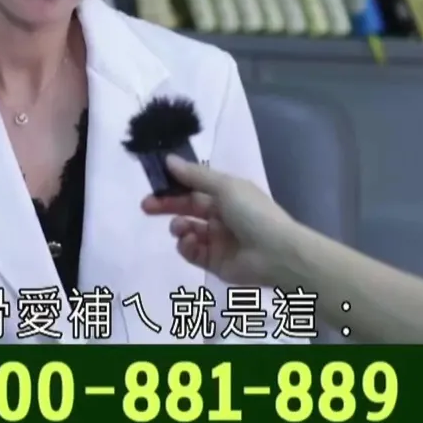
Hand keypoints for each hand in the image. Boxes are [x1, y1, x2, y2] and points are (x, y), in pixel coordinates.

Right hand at [140, 155, 295, 285]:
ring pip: (186, 230)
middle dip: (166, 205)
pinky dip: (186, 246)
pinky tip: (190, 242)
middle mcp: (220, 216)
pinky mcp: (213, 262)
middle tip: (146, 206)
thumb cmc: (252, 212)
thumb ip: (195, 175)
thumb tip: (168, 160)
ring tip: (181, 227)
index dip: (174, 185)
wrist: (275, 253)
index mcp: (226, 195)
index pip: (194, 188)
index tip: (153, 182)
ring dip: (178, 226)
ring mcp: (216, 240)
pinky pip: (191, 252)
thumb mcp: (225, 186)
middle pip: (186, 208)